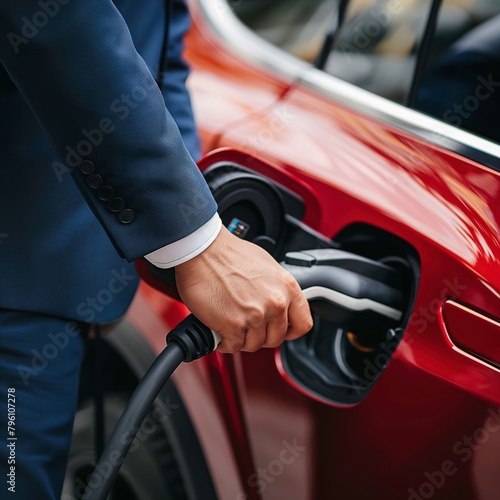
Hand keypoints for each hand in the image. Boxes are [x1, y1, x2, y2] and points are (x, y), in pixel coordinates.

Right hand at [174, 226, 312, 352]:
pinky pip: (233, 347)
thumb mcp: (267, 266)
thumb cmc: (229, 254)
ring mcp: (255, 316)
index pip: (303, 323)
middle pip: (275, 338)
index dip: (290, 331)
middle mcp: (275, 303)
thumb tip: (276, 304)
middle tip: (246, 326)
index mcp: (287, 287)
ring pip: (253, 345)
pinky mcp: (234, 326)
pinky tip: (219, 330)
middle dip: (259, 335)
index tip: (280, 331)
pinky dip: (224, 342)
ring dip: (240, 338)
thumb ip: (277, 288)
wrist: (203, 251)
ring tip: (229, 324)